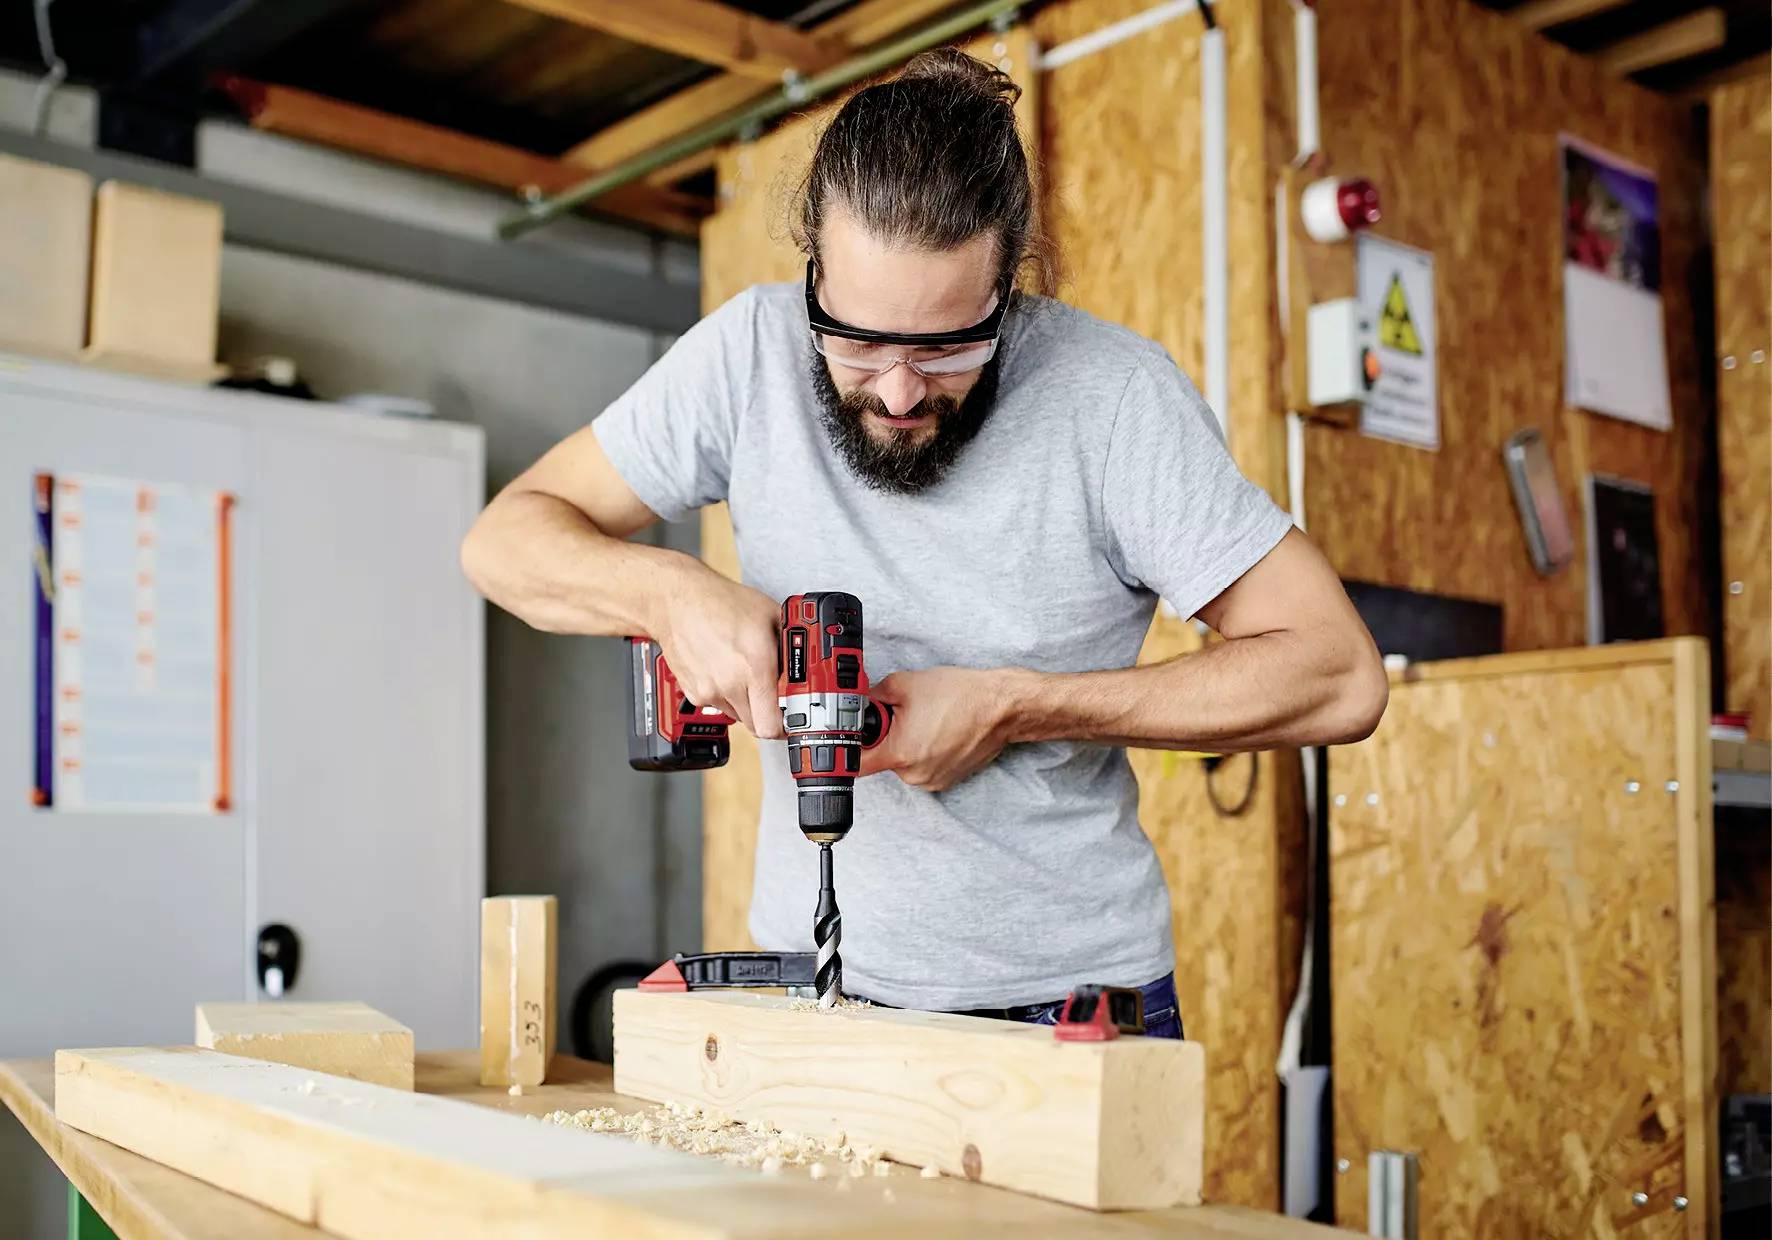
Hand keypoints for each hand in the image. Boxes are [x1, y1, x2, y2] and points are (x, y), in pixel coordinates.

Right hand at [653, 567, 783, 739]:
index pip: (772, 726)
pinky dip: (726, 695)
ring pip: (739, 716)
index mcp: (755, 666)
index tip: (791, 716)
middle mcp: (730, 684)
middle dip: (769, 713)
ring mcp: (709, 691)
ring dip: (747, 703)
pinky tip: (725, 670)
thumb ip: (791, 645)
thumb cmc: (722, 603)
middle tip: (771, 693)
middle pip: (758, 726)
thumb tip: (805, 664)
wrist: (677, 601)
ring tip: (743, 672)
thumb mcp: (771, 615)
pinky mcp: (694, 693)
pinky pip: (719, 706)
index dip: (786, 725)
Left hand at [857, 668, 1014, 791]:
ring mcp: (933, 780)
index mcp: (900, 754)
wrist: (1001, 707)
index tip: (854, 736)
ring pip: (905, 763)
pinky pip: (924, 766)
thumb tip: (860, 701)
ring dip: (908, 743)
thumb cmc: (961, 696)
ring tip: (928, 721)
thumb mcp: (905, 683)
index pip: (857, 764)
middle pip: (883, 759)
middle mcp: (915, 774)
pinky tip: (940, 730)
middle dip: (887, 736)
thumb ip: (873, 694)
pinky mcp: (948, 779)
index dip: (851, 747)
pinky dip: (926, 750)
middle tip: (904, 715)